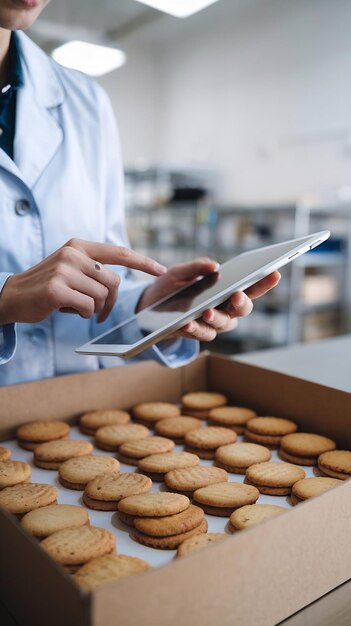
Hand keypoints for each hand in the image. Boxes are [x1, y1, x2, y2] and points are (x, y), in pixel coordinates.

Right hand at [0, 239, 165, 324]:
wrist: (12, 295)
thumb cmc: (47, 285)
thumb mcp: (69, 267)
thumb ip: (92, 268)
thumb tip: (119, 280)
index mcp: (79, 246)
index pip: (119, 252)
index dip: (142, 262)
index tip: (160, 270)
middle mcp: (73, 254)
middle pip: (113, 282)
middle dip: (109, 301)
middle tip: (97, 310)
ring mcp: (64, 271)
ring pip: (101, 297)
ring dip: (92, 308)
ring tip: (74, 305)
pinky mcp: (57, 289)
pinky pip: (87, 307)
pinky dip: (82, 314)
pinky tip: (67, 310)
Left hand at [137, 257, 280, 341]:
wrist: (148, 307)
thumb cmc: (171, 287)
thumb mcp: (179, 272)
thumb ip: (196, 267)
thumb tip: (214, 265)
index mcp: (226, 290)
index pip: (251, 286)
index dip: (264, 281)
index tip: (274, 272)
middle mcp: (225, 308)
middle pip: (243, 308)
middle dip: (242, 302)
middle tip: (237, 294)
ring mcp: (213, 323)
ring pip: (224, 324)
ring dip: (217, 318)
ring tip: (207, 311)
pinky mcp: (197, 334)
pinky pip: (202, 334)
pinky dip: (195, 329)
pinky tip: (187, 323)